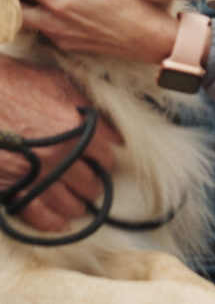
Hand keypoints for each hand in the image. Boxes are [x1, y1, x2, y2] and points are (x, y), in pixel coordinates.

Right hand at [0, 54, 120, 230]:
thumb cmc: (19, 84)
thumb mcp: (60, 85)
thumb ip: (88, 109)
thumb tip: (110, 131)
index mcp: (76, 130)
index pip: (105, 155)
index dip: (105, 159)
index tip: (102, 161)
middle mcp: (59, 156)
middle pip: (89, 182)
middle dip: (92, 183)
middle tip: (91, 182)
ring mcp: (34, 175)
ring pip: (68, 202)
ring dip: (76, 203)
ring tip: (79, 202)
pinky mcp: (11, 188)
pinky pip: (37, 214)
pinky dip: (51, 222)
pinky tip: (60, 222)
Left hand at [14, 0, 177, 63]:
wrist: (147, 39)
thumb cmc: (130, 6)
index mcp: (60, 2)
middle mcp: (52, 23)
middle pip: (15, 6)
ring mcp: (58, 37)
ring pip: (27, 20)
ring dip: (28, 3)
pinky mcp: (67, 46)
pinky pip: (44, 30)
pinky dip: (44, 15)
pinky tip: (60, 6)